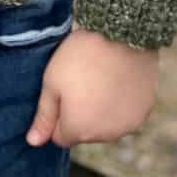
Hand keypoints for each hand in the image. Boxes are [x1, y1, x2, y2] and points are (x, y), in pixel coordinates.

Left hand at [26, 27, 158, 147]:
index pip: (60, 137)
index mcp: (78, 130)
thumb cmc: (81, 57)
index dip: (58, 115)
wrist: (122, 34)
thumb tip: (33, 142)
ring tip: (101, 79)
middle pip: (85, 133)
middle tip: (83, 82)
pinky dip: (121, 104)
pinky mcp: (143, 113)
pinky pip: (126, 116)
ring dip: (102, 111)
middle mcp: (104, 136)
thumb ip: (44, 116)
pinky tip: (118, 81)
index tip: (64, 91)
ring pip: (106, 126)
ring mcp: (126, 126)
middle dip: (81, 114)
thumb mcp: (52, 82)